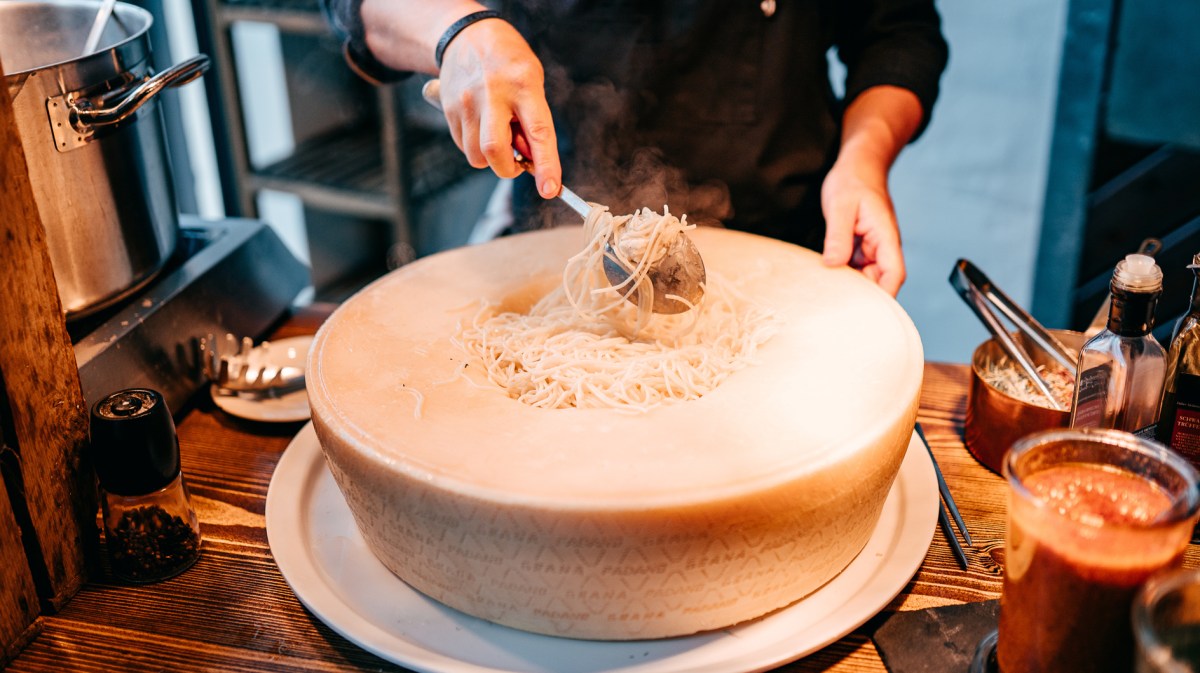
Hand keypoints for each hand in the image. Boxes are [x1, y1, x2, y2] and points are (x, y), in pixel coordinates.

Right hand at [436, 19, 561, 197]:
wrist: (468, 36)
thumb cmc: (510, 65)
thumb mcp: (533, 84)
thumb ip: (533, 122)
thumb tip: (530, 162)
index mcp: (523, 85)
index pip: (538, 132)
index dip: (545, 165)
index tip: (550, 189)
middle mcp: (492, 94)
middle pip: (494, 150)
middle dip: (507, 169)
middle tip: (516, 163)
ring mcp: (466, 102)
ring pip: (476, 155)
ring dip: (491, 158)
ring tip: (498, 132)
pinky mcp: (448, 109)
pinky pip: (463, 146)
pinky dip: (476, 146)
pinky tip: (482, 125)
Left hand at [821, 85, 923, 296]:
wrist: (858, 165)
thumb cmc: (853, 180)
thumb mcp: (840, 205)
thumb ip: (838, 236)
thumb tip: (833, 264)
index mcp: (885, 237)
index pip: (893, 274)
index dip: (884, 295)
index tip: (866, 311)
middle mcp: (882, 246)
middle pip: (879, 282)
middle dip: (862, 296)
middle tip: (835, 307)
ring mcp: (871, 248)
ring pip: (865, 277)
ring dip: (849, 286)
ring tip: (827, 297)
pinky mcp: (859, 248)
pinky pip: (854, 268)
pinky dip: (842, 275)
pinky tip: (826, 280)